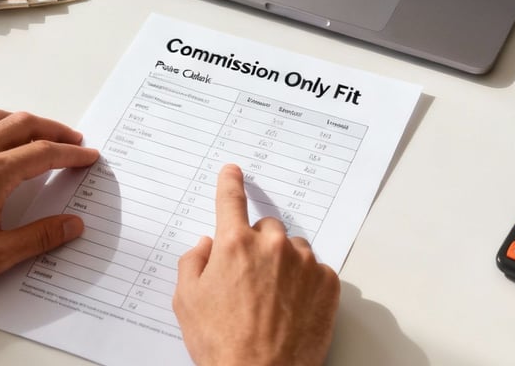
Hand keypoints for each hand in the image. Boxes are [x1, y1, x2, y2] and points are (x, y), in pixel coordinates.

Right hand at [173, 164, 340, 365]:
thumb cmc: (221, 344)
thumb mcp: (186, 302)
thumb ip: (192, 263)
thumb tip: (205, 246)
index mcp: (234, 245)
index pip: (230, 201)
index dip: (230, 183)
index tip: (234, 171)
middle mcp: (272, 246)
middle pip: (266, 228)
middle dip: (257, 245)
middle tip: (249, 279)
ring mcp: (304, 263)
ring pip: (293, 248)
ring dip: (284, 262)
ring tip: (272, 298)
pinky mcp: (328, 283)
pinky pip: (316, 270)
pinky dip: (305, 282)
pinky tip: (292, 307)